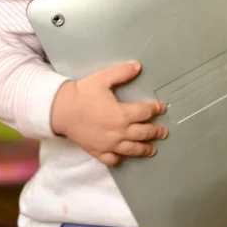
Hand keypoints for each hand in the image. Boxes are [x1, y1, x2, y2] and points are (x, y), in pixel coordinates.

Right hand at [51, 61, 167, 165]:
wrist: (62, 110)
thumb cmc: (83, 93)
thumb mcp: (103, 79)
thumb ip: (122, 73)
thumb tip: (138, 66)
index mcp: (122, 114)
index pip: (145, 112)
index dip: (155, 109)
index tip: (161, 108)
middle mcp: (119, 132)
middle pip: (143, 133)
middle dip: (155, 132)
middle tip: (163, 132)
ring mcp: (109, 144)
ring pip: (132, 149)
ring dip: (145, 149)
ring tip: (153, 149)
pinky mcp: (98, 151)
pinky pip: (113, 159)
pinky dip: (121, 159)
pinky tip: (125, 156)